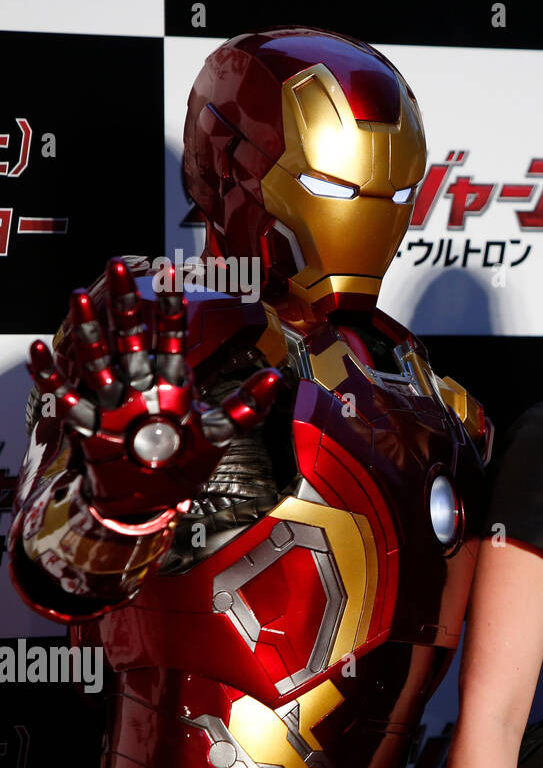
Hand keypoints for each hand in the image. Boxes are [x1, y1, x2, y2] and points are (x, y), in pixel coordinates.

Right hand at [27, 257, 281, 518]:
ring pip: (98, 357)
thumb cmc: (181, 464)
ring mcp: (111, 400)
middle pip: (130, 335)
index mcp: (171, 381)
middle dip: (125, 302)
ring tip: (80, 296)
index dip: (171, 306)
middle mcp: (140, 383)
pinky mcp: (88, 423)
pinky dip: (51, 375)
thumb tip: (275, 377)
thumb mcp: (219, 434)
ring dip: (89, 329)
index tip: (171, 273)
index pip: (171, 335)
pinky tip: (41, 351)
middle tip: (118, 265)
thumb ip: (245, 406)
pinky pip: (64, 396)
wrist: (151, 502)